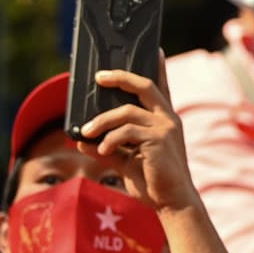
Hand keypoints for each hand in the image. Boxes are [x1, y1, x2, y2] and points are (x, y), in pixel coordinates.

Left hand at [77, 56, 198, 213]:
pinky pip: (126, 131)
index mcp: (165, 121)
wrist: (173, 202)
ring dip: (102, 121)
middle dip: (121, 77)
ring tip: (87, 131)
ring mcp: (165, 128)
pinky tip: (103, 149)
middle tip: (99, 77)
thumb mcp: (126, 162)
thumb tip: (80, 141)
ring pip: (126, 111)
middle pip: (145, 86)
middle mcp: (168, 119)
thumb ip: (107, 149)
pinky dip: (109, 140)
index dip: (158, 68)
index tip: (153, 50)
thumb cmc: (153, 183)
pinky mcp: (158, 140)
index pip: (160, 88)